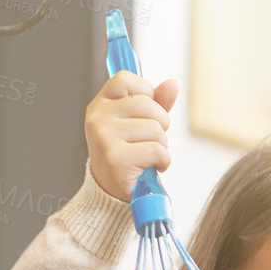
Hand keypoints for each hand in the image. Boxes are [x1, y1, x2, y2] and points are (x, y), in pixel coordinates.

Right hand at [84, 71, 179, 201]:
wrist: (112, 191)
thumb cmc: (128, 153)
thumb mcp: (139, 123)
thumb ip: (156, 102)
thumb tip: (173, 84)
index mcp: (101, 104)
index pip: (125, 78)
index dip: (146, 92)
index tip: (148, 112)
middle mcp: (98, 117)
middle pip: (147, 104)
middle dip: (161, 123)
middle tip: (152, 140)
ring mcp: (104, 137)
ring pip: (155, 129)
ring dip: (162, 145)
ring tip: (149, 155)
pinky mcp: (116, 158)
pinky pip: (157, 150)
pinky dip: (163, 161)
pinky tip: (153, 167)